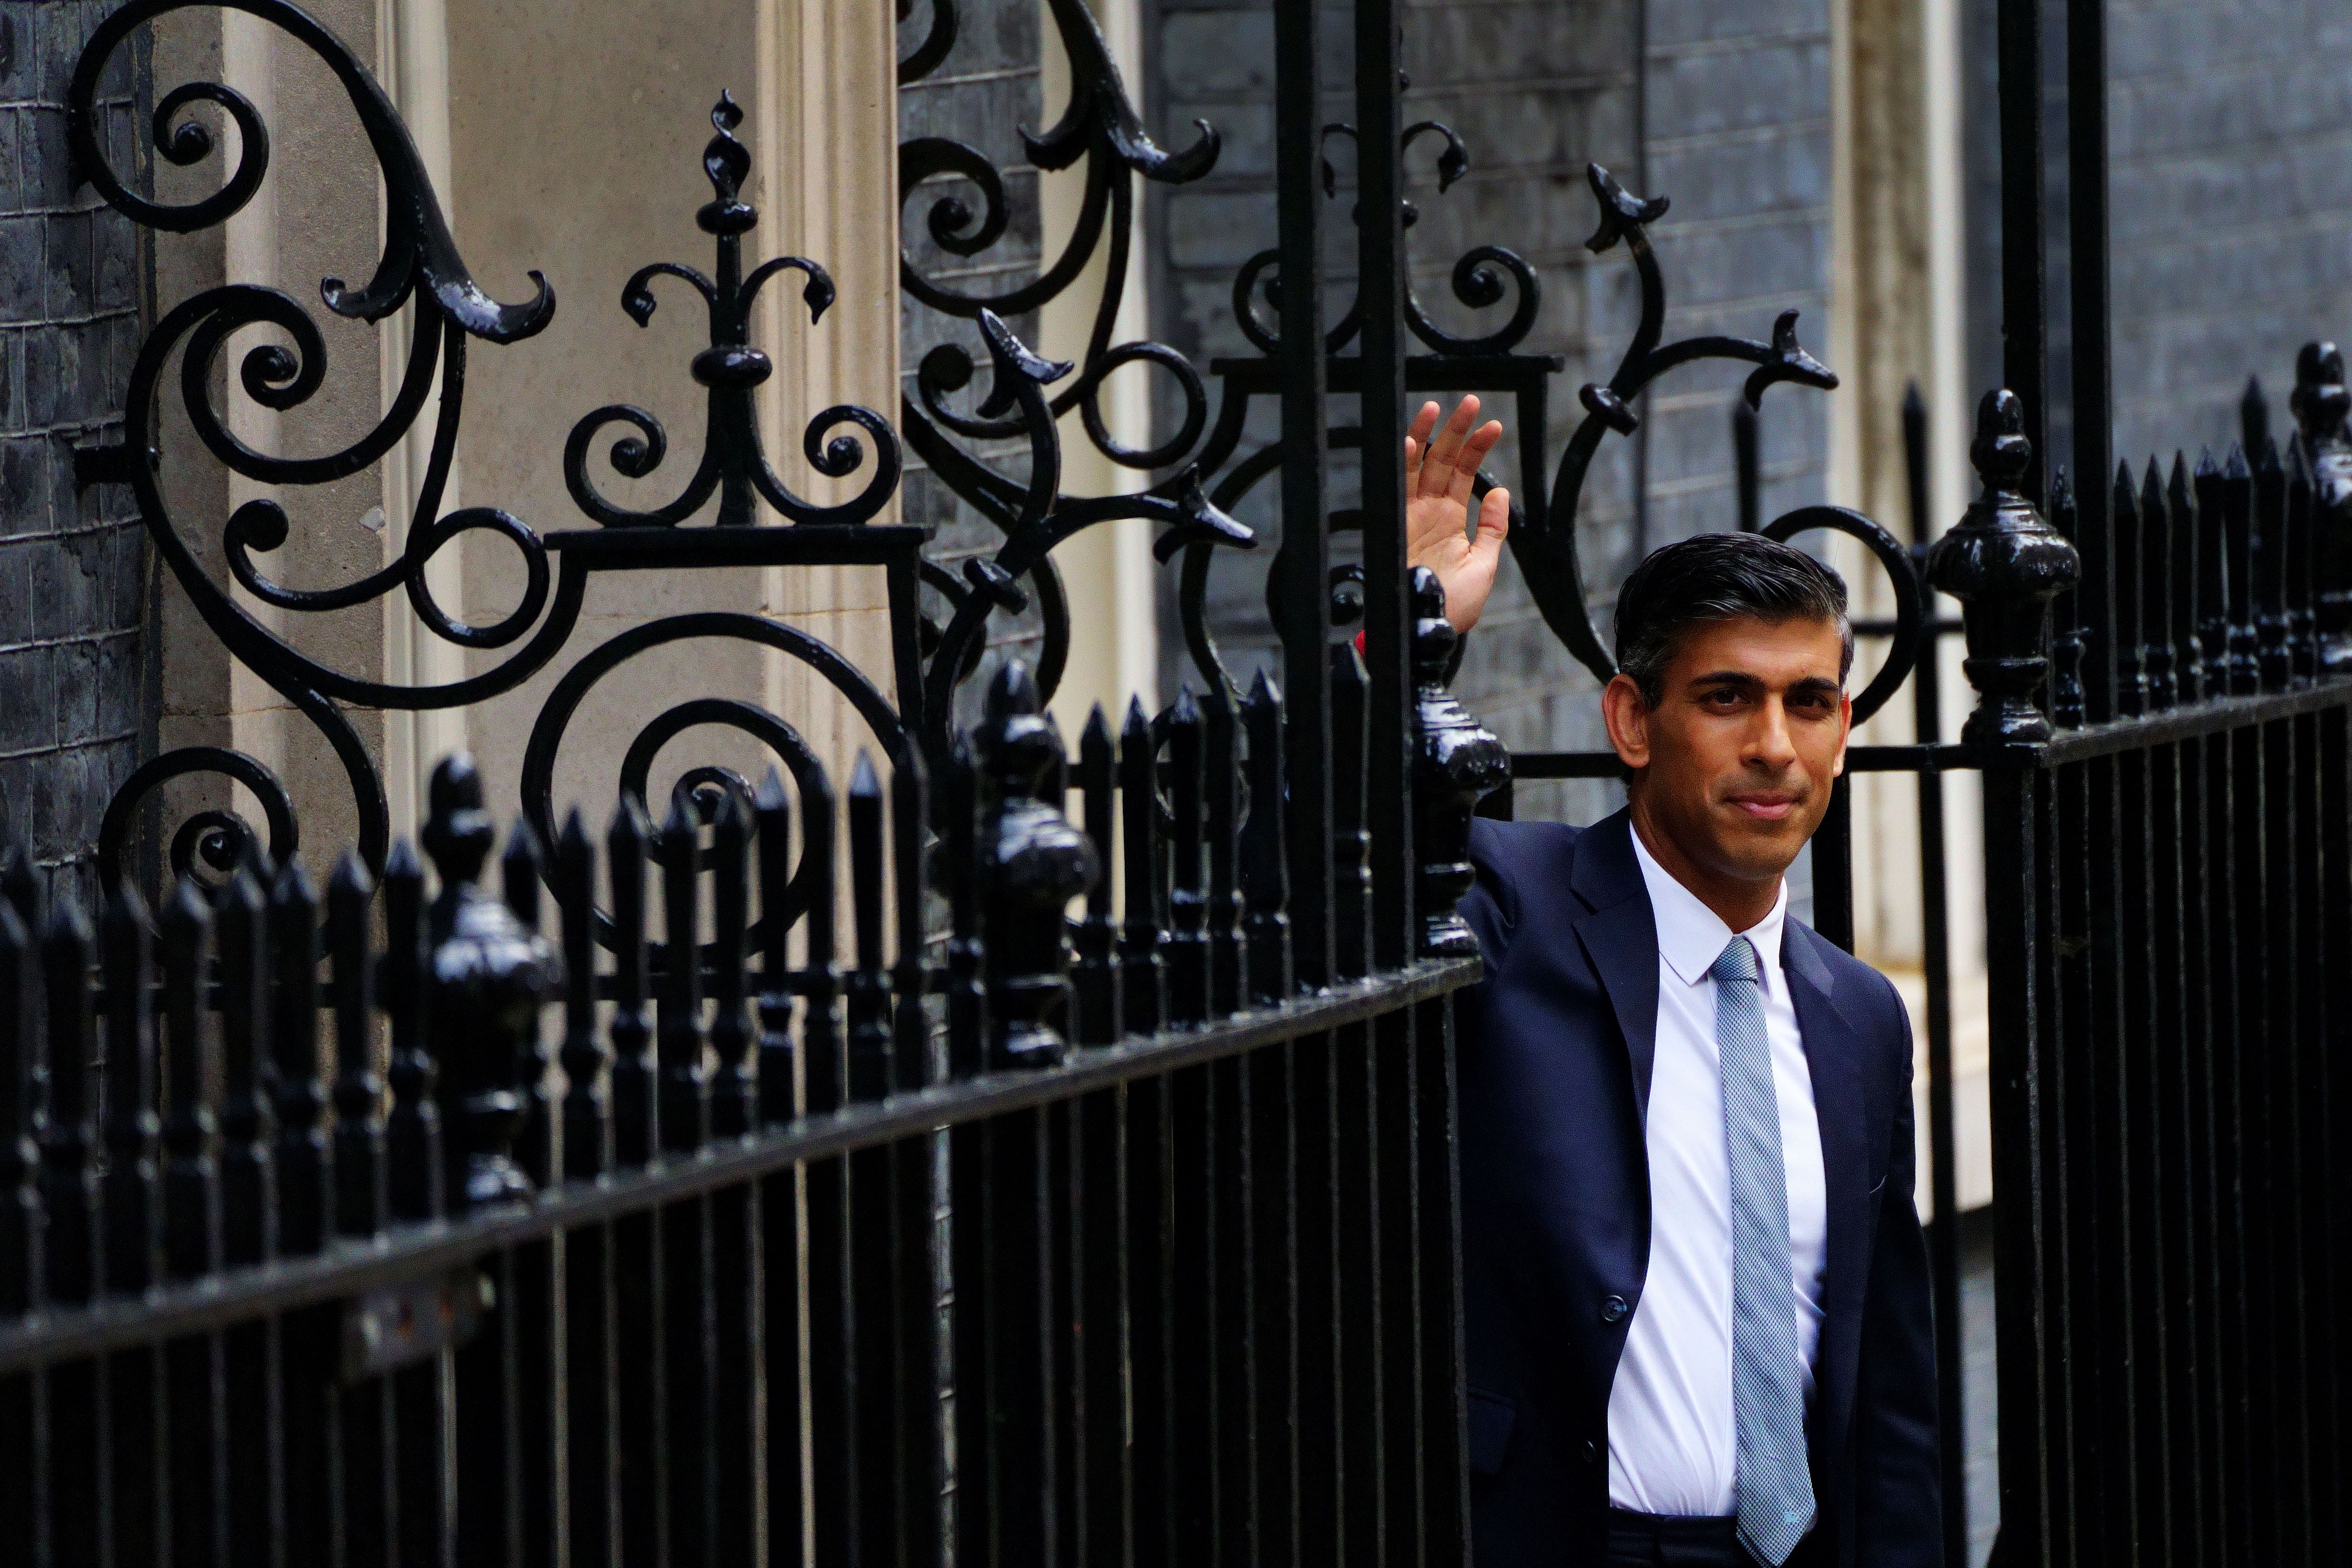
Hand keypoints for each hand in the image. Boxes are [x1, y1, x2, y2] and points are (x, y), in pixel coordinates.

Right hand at [1405, 396, 1509, 632]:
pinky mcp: (1397, 525)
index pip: (1464, 474)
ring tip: (1439, 407)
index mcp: (1450, 520)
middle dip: (1456, 430)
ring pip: (1419, 466)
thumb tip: (1501, 490)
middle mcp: (1430, 512)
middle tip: (1471, 402)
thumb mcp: (1484, 565)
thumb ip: (1494, 528)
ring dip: (1429, 435)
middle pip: (1442, 461)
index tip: (1495, 426)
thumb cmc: (1453, 606)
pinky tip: (1416, 441)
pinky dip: (1405, 465)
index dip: (1477, 448)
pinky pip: (1400, 488)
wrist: (1427, 631)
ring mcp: (1411, 516)